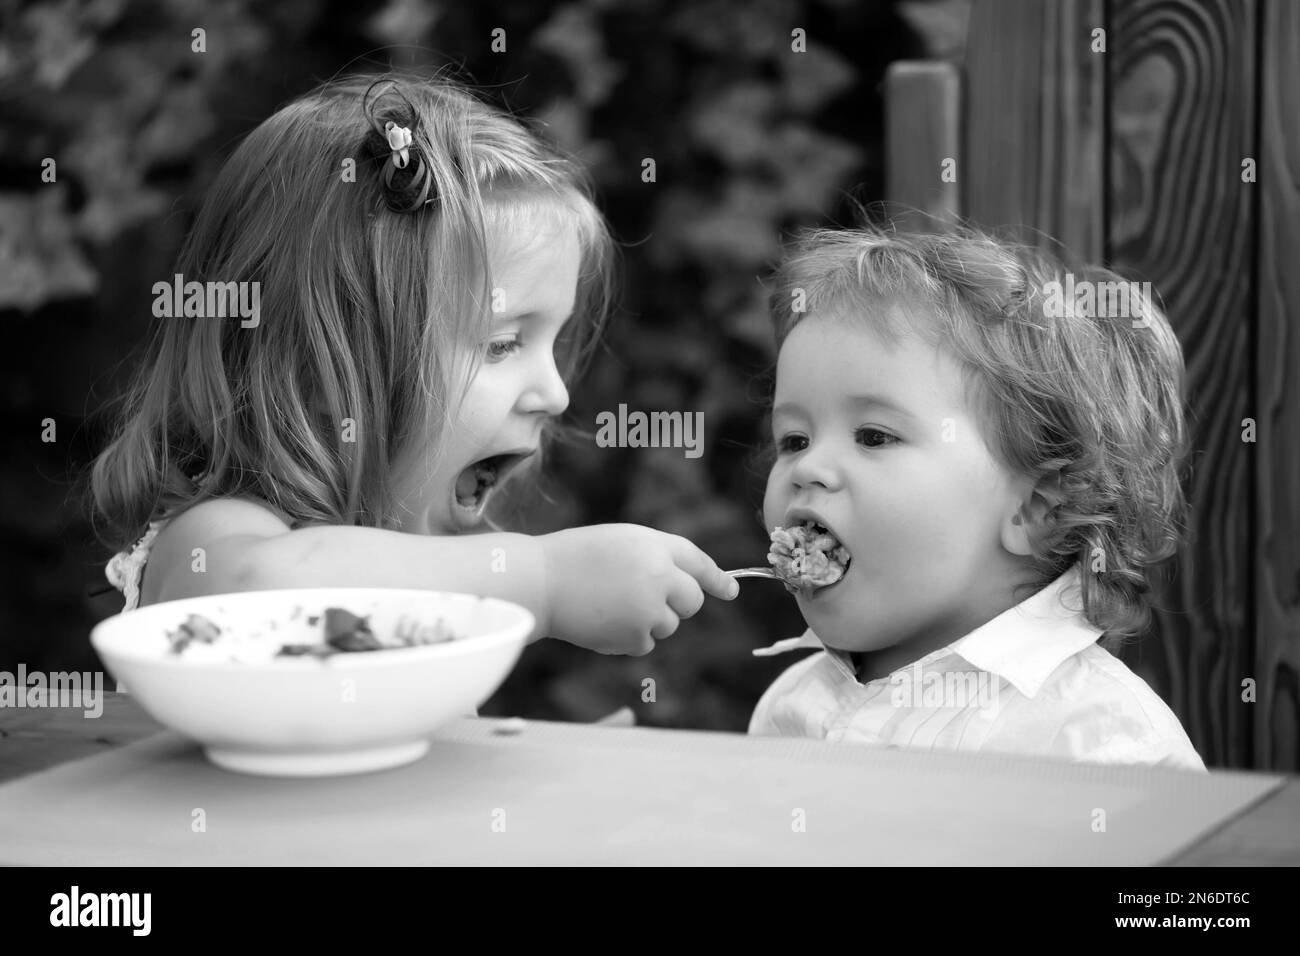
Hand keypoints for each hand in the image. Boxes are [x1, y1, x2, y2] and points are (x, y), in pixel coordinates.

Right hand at [540, 524, 738, 654]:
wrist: (540, 583)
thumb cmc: (574, 558)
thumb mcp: (621, 542)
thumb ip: (656, 559)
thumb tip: (687, 588)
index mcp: (656, 546)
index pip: (698, 563)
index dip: (717, 579)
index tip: (731, 591)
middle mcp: (660, 577)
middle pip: (691, 601)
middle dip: (676, 603)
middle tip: (642, 597)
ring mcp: (649, 609)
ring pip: (668, 625)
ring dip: (647, 621)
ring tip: (609, 605)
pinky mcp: (634, 636)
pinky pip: (645, 643)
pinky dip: (628, 638)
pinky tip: (602, 622)